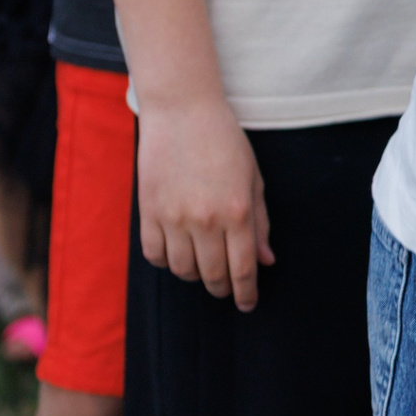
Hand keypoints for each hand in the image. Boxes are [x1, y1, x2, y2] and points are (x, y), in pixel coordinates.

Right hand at [137, 95, 273, 310]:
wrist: (183, 110)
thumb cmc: (225, 141)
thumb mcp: (253, 178)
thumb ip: (260, 222)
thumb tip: (265, 261)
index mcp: (238, 211)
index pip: (242, 270)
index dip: (246, 293)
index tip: (247, 304)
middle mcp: (206, 220)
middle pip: (212, 275)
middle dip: (222, 288)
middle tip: (226, 288)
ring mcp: (174, 217)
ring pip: (183, 270)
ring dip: (195, 275)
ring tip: (202, 265)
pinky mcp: (149, 211)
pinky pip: (155, 255)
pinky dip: (166, 261)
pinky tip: (177, 251)